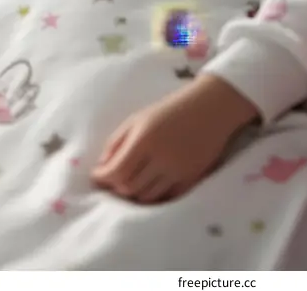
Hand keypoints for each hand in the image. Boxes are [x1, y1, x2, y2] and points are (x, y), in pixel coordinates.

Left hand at [92, 74, 257, 203]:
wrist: (210, 108)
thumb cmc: (171, 109)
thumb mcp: (138, 118)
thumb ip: (117, 141)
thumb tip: (102, 166)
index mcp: (145, 139)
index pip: (116, 171)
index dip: (102, 177)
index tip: (97, 175)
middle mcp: (161, 158)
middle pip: (129, 188)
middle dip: (116, 185)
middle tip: (113, 178)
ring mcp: (177, 171)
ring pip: (146, 197)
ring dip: (133, 192)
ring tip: (130, 181)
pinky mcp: (191, 179)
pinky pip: (166, 197)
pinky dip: (153, 195)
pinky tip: (149, 184)